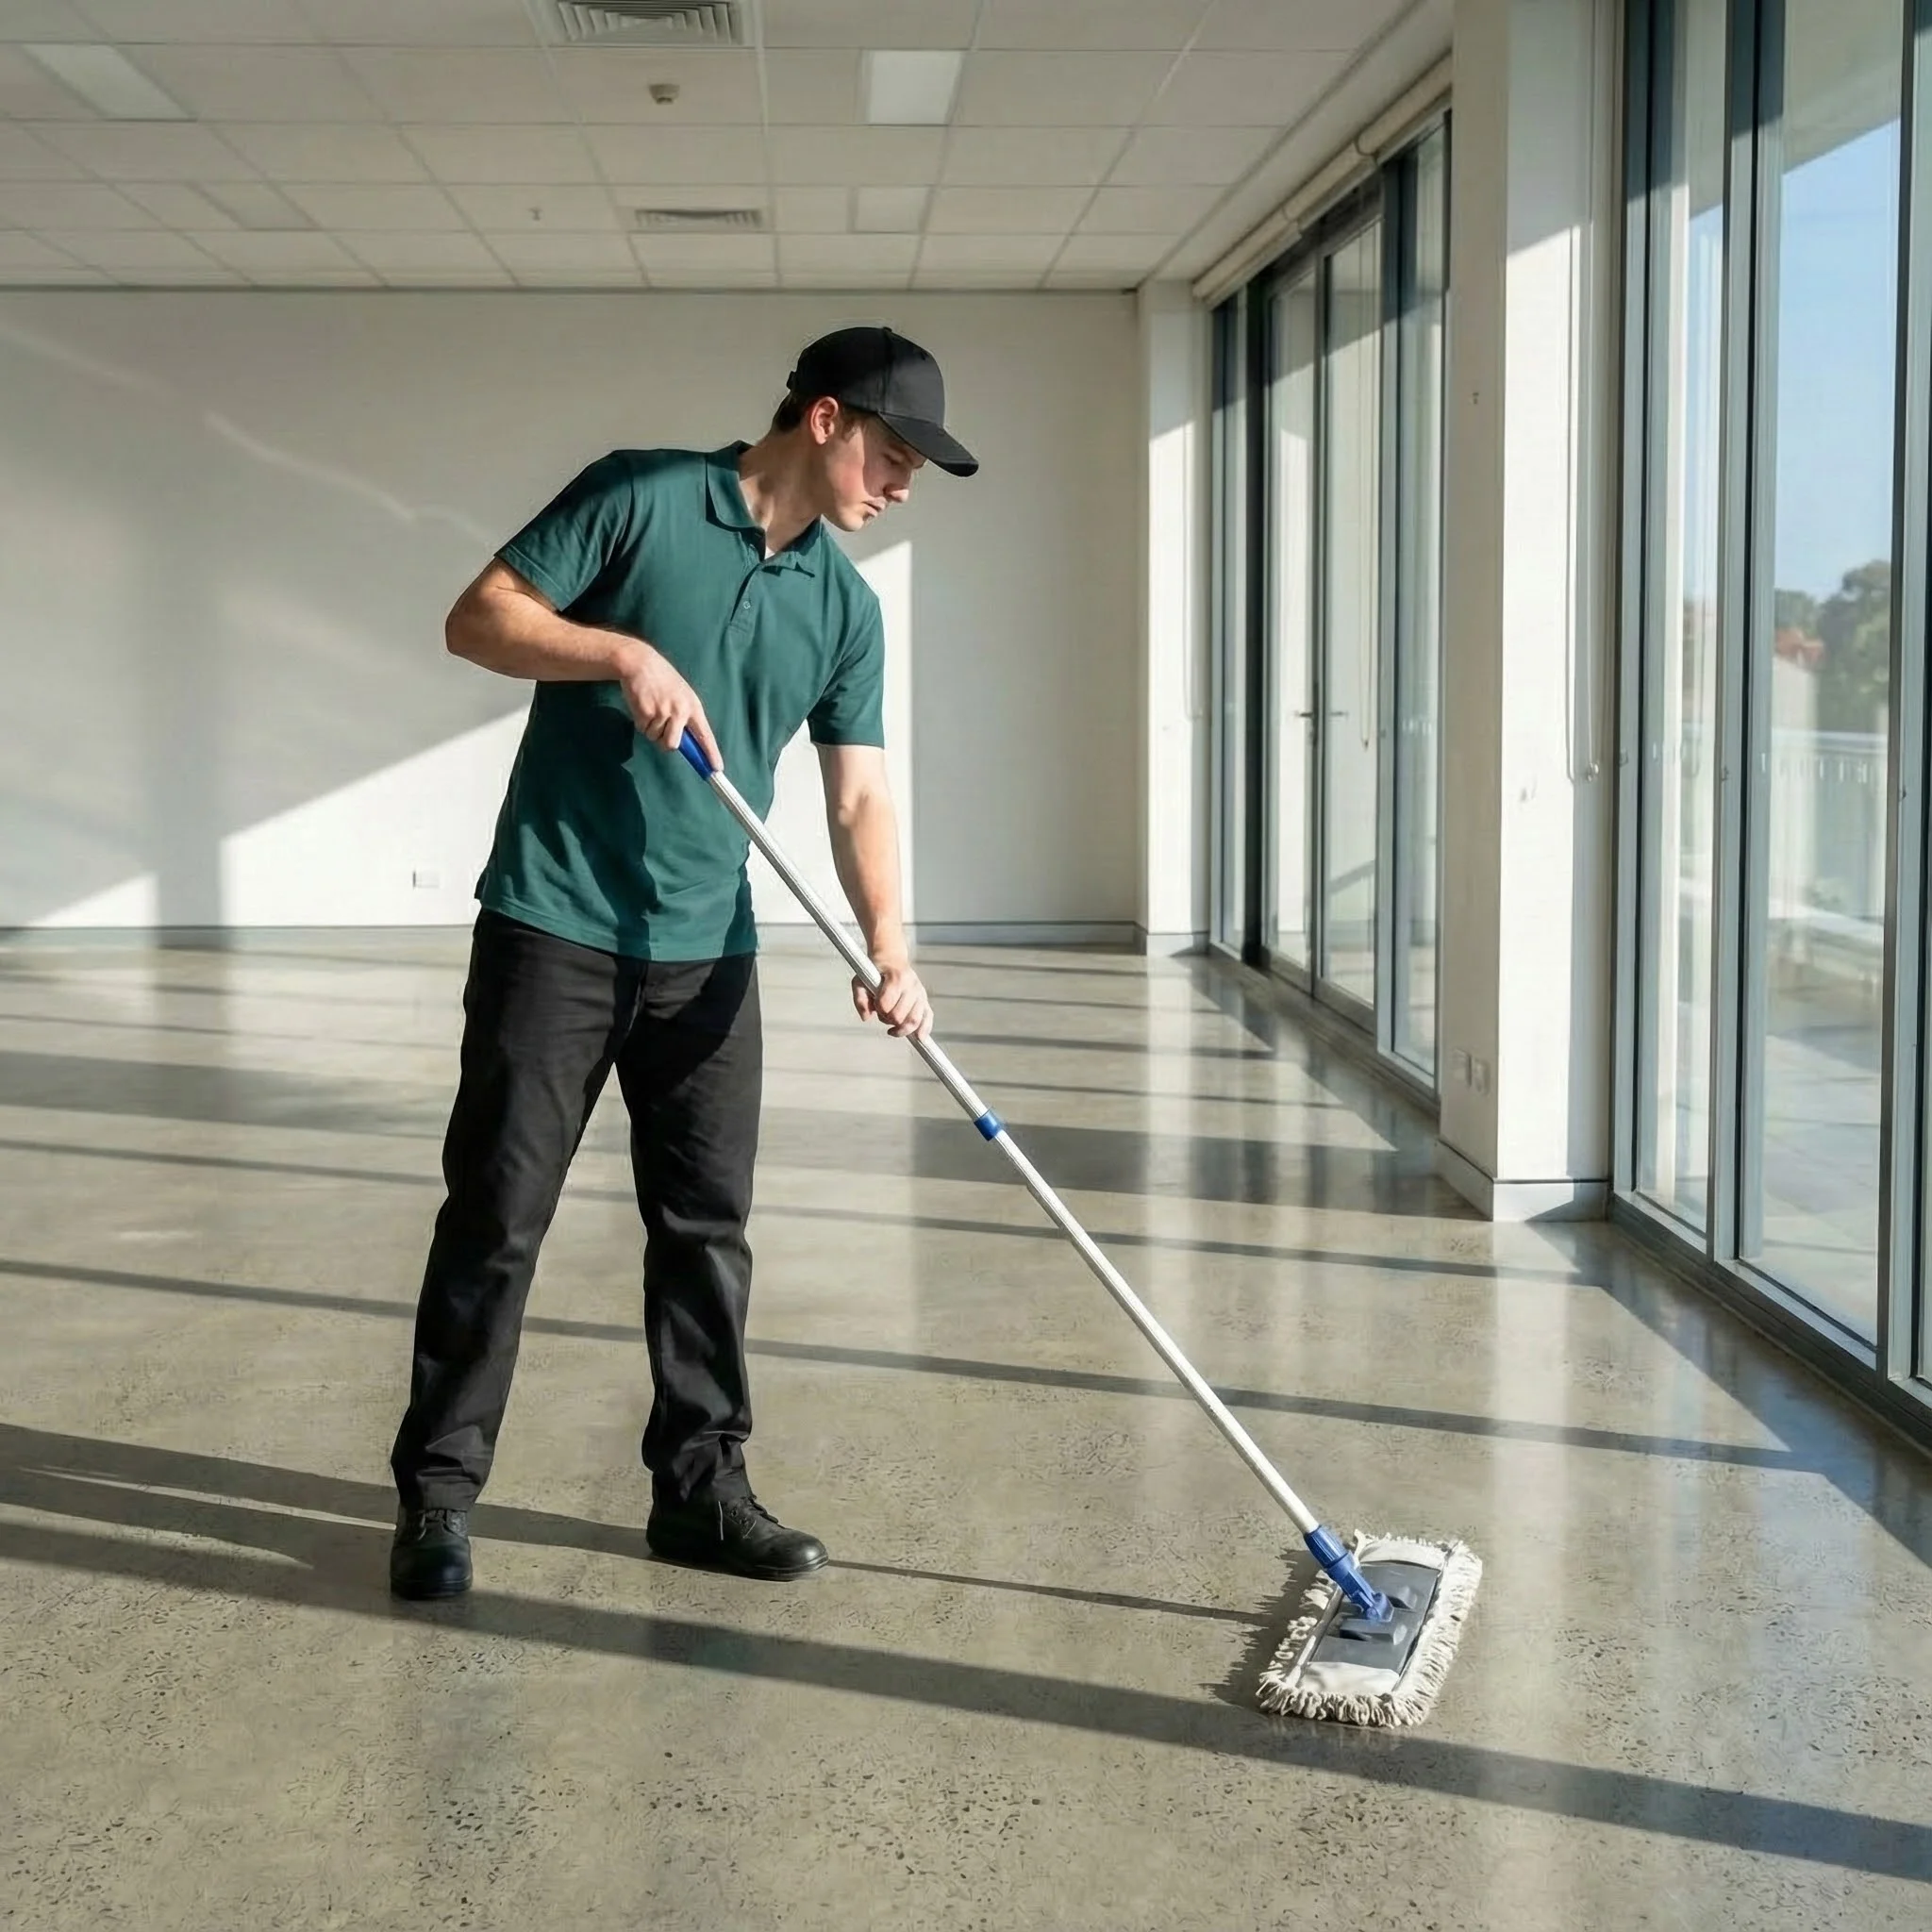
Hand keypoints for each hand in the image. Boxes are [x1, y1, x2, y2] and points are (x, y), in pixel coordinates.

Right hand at [615, 638, 721, 771]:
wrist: (641, 663)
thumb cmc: (663, 681)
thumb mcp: (682, 696)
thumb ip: (686, 718)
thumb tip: (687, 744)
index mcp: (693, 707)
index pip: (705, 735)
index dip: (711, 754)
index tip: (717, 769)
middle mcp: (680, 711)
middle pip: (673, 745)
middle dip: (665, 742)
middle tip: (661, 728)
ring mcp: (663, 712)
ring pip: (655, 738)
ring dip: (651, 729)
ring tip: (651, 709)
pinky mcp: (645, 712)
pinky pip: (642, 729)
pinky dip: (640, 722)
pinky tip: (642, 705)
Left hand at [854, 950, 931, 1038]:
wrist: (891, 959)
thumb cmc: (875, 972)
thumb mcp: (860, 981)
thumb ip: (860, 999)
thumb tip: (866, 1017)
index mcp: (896, 977)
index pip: (887, 1004)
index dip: (879, 1009)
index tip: (876, 1004)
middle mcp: (912, 985)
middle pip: (900, 1016)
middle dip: (888, 1019)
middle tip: (882, 1013)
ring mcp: (920, 993)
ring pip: (915, 1020)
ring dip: (901, 1028)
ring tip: (893, 1026)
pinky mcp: (925, 1000)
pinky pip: (929, 1018)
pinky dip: (924, 1030)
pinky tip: (919, 1038)